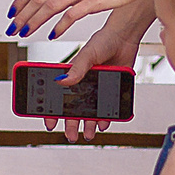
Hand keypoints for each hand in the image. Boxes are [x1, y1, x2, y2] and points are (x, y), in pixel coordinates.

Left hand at [9, 0, 141, 40]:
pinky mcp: (93, 0)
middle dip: (22, 15)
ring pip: (49, 6)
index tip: (11, 13)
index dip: (20, 1)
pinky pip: (71, 15)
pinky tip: (52, 35)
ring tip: (26, 33)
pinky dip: (59, 26)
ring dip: (34, 22)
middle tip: (13, 29)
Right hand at [46, 17, 144, 140]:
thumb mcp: (87, 54)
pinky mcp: (110, 91)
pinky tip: (102, 124)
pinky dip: (104, 118)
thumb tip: (61, 81)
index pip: (57, 96)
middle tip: (70, 136)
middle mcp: (82, 84)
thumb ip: (76, 69)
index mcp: (72, 75)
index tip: (50, 123)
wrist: (125, 38)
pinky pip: (106, 109)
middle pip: (73, 109)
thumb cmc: (103, 41)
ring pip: (89, 112)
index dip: (51, 110)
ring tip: (87, 135)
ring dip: (87, 125)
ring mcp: (96, 89)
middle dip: (70, 124)